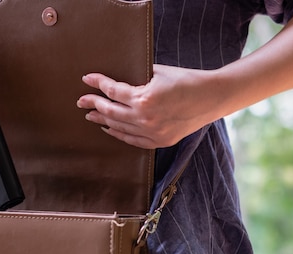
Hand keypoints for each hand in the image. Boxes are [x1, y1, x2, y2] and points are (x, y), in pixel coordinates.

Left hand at [77, 64, 219, 148]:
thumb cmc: (186, 80)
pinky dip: (118, 134)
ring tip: (90, 114)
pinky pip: (132, 140)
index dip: (98, 84)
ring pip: (119, 127)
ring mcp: (152, 133)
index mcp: (144, 98)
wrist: (211, 98)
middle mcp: (145, 118)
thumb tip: (117, 80)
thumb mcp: (159, 72)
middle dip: (93, 104)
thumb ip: (137, 77)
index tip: (87, 79)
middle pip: (110, 111)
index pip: (113, 90)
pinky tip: (108, 128)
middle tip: (81, 101)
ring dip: (103, 119)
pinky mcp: (159, 141)